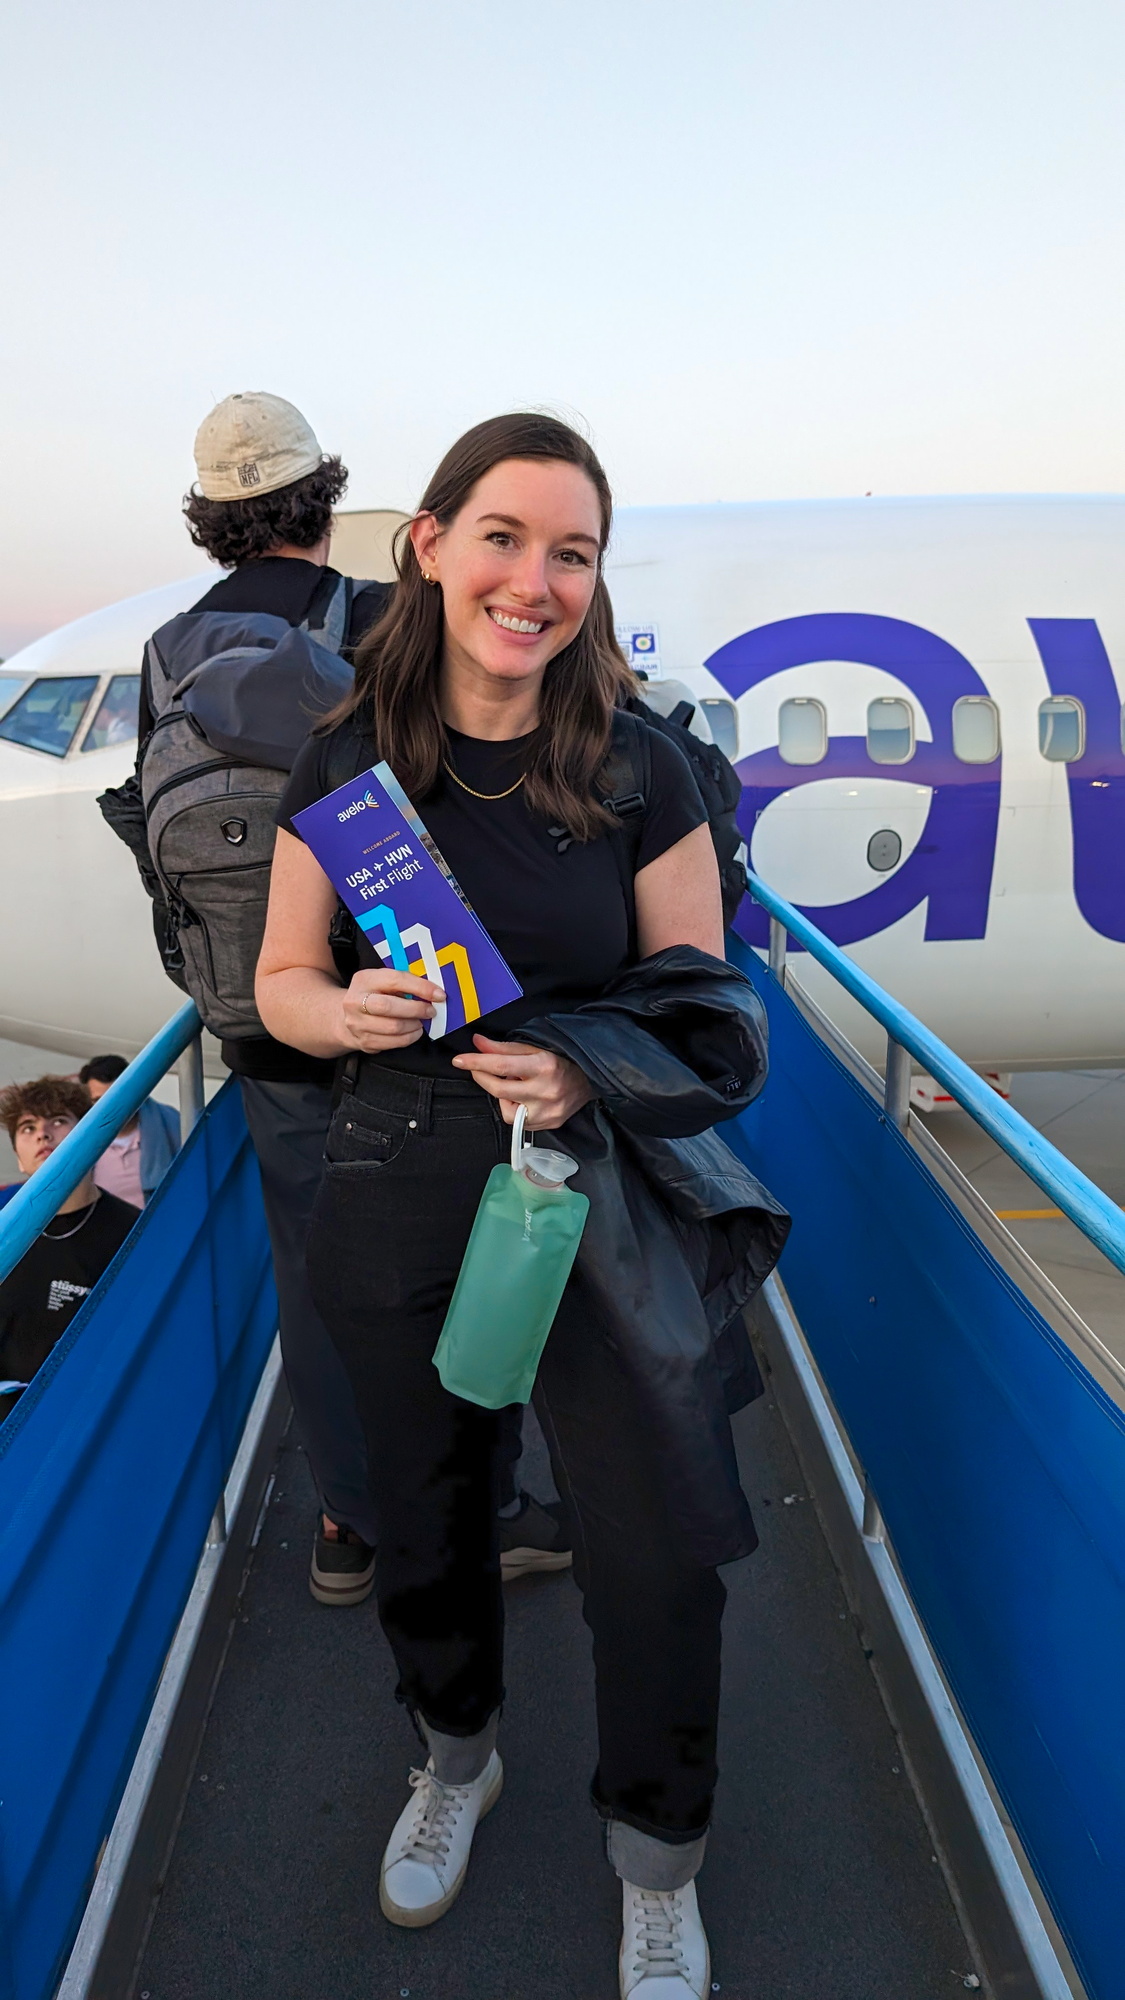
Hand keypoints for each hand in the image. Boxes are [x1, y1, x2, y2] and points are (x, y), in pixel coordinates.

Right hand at [340, 969, 445, 1051]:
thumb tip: (433, 991)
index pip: (395, 980)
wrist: (347, 1016)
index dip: (420, 987)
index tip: (438, 994)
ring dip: (414, 1025)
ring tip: (421, 1021)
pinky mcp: (364, 1041)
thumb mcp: (383, 982)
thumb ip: (404, 983)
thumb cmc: (374, 996)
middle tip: (430, 1011)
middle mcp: (355, 1001)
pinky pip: (393, 1042)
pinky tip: (414, 1031)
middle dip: (416, 1009)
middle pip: (389, 1007)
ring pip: (393, 1027)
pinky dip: (409, 1037)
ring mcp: (357, 1023)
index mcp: (364, 979)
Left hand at [451, 1036, 593, 1128]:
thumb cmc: (563, 1059)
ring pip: (506, 1110)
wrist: (592, 1078)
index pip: (501, 1065)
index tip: (459, 1060)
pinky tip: (523, 1097)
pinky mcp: (550, 1124)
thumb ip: (504, 1048)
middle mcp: (546, 1091)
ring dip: (502, 1095)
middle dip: (481, 1077)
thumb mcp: (535, 1047)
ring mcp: (548, 1111)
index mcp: (544, 1065)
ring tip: (514, 1084)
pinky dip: (514, 1108)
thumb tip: (477, 1043)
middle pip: (499, 1089)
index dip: (477, 1062)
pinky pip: (518, 1121)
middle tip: (476, 1068)